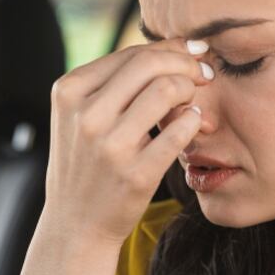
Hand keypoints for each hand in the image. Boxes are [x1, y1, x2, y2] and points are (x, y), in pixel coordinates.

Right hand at [41, 38, 212, 245]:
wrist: (75, 225)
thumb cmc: (87, 164)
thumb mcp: (80, 117)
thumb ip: (114, 83)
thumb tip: (176, 49)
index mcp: (69, 92)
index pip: (131, 54)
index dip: (171, 49)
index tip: (193, 55)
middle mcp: (86, 115)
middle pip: (150, 63)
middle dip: (186, 63)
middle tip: (204, 75)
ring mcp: (109, 146)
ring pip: (167, 90)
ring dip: (191, 91)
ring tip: (194, 103)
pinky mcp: (135, 173)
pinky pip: (180, 129)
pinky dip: (194, 120)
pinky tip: (193, 124)